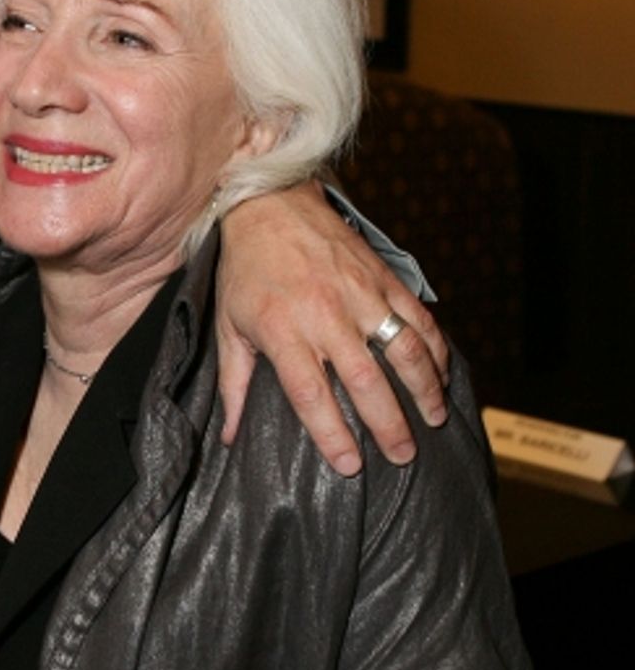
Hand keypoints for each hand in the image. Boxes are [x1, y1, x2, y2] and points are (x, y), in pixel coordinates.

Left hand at [217, 181, 448, 473]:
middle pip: (366, 379)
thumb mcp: (228, 326)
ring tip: (434, 419)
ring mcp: (360, 294)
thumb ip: (233, 384)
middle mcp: (325, 314)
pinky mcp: (382, 277)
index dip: (332, 433)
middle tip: (403, 455)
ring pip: (403, 348)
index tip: (350, 466)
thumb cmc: (246, 269)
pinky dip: (434, 348)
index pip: (311, 394)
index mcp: (283, 330)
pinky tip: (441, 374)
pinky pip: (417, 317)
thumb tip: (229, 436)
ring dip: (424, 388)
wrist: (270, 203)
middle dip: (389, 423)